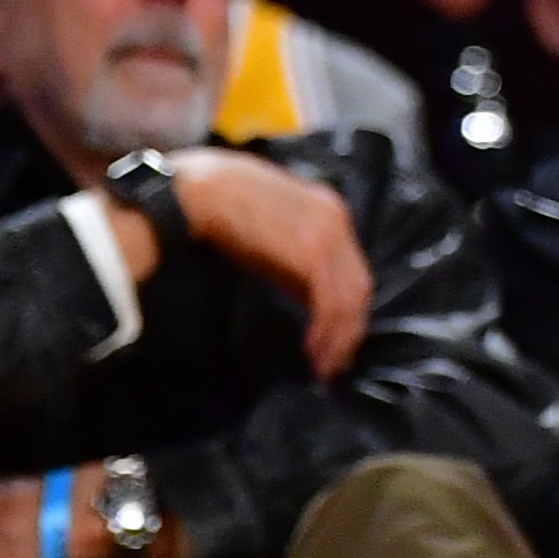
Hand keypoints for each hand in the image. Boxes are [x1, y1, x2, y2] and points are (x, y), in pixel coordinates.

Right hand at [168, 147, 371, 377]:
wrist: (200, 191)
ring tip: (324, 365)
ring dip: (338, 336)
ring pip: (349, 296)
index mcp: (329, 212)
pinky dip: (326, 329)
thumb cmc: (226, 209)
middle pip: (358, 284)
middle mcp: (336, 220)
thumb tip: (308, 295)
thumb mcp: (272, 231)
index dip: (348, 308)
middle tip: (335, 362)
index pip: (352, 268)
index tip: (338, 339)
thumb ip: (294, 258)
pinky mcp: (312, 251)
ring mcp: (327, 234)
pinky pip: (330, 298)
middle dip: (349, 328)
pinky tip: (313, 350)